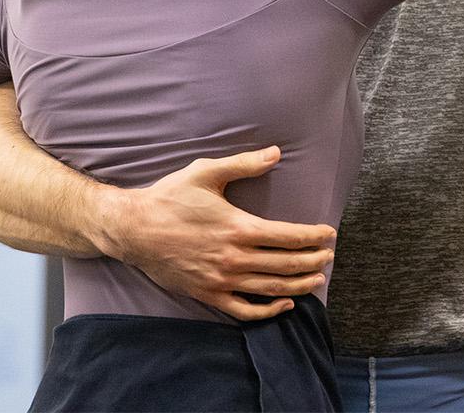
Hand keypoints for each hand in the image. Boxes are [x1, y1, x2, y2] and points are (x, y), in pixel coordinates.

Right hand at [96, 147, 336, 321]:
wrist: (134, 229)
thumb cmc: (170, 198)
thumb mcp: (206, 172)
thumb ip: (244, 164)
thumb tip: (276, 152)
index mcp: (238, 227)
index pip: (288, 236)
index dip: (313, 236)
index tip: (329, 234)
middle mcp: (234, 258)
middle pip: (286, 264)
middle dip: (313, 261)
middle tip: (329, 256)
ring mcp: (221, 280)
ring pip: (270, 288)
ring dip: (298, 286)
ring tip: (317, 280)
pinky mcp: (208, 294)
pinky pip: (244, 310)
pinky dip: (268, 311)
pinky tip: (284, 305)